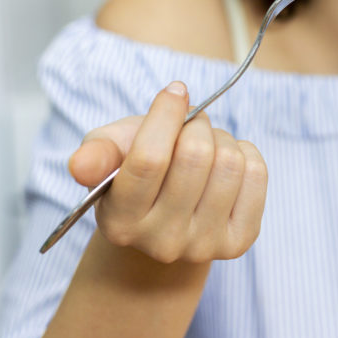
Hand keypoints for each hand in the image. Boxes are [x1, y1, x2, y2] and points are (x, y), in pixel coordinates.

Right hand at [69, 81, 267, 263]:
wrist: (167, 221)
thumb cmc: (136, 175)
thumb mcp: (109, 157)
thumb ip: (96, 154)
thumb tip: (80, 164)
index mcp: (120, 221)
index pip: (148, 160)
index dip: (166, 115)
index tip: (175, 91)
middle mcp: (161, 242)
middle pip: (195, 156)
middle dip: (195, 125)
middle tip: (189, 126)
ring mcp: (203, 246)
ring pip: (230, 162)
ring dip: (221, 139)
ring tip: (206, 148)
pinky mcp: (240, 241)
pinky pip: (256, 174)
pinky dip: (245, 154)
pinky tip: (226, 164)